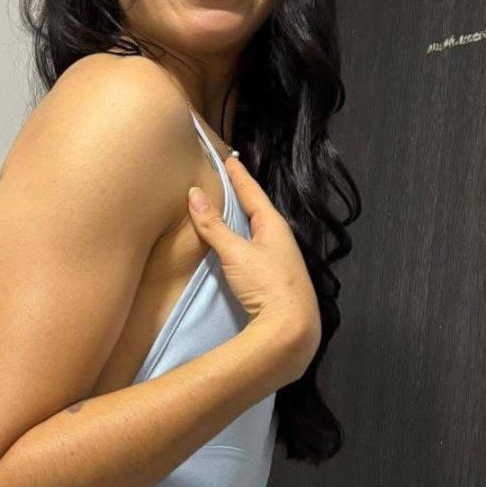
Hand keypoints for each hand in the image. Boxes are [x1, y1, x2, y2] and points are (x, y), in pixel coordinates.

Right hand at [186, 156, 320, 383]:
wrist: (290, 327)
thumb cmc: (266, 284)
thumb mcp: (235, 252)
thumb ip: (214, 225)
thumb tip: (194, 195)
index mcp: (274, 225)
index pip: (253, 192)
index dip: (239, 176)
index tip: (229, 159)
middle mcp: (281, 239)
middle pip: (259, 210)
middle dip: (244, 195)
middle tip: (229, 179)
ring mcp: (281, 260)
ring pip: (260, 231)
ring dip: (245, 219)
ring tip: (231, 209)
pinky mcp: (276, 279)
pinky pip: (258, 249)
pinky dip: (246, 239)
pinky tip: (240, 246)